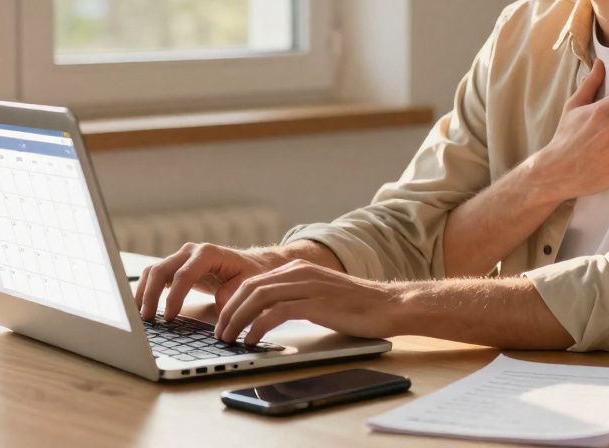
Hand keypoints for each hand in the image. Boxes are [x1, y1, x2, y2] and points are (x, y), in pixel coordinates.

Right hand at [134, 242, 285, 321]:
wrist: (251, 264)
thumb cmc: (250, 274)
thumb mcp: (247, 285)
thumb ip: (232, 296)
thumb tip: (218, 307)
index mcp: (209, 253)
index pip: (184, 274)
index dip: (174, 296)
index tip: (169, 317)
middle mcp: (191, 251)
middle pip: (162, 270)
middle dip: (151, 295)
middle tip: (147, 318)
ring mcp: (182, 256)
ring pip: (154, 271)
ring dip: (144, 292)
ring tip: (141, 315)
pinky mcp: (177, 266)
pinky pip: (155, 275)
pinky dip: (146, 289)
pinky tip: (142, 306)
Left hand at [213, 260, 403, 344]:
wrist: (389, 305)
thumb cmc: (357, 307)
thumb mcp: (319, 297)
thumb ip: (295, 299)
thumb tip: (268, 317)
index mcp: (298, 269)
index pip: (253, 281)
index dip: (233, 301)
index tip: (223, 321)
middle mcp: (299, 272)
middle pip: (249, 288)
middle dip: (229, 311)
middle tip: (219, 333)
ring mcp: (307, 285)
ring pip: (258, 298)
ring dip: (238, 320)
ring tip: (229, 339)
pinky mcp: (315, 302)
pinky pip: (276, 313)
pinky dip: (258, 327)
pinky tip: (252, 340)